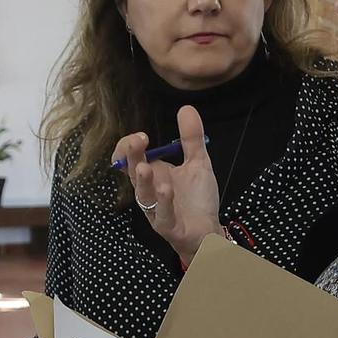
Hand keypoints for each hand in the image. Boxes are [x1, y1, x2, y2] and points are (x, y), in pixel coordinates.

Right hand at [114, 105, 222, 265]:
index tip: (141, 136)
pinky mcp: (168, 226)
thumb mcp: (198, 163)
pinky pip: (162, 215)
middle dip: (131, 156)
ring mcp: (156, 210)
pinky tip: (166, 188)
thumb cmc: (197, 199)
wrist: (209, 230)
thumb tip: (186, 107)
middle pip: (132, 172)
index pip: (128, 158)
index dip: (128, 147)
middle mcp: (149, 191)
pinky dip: (163, 202)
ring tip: (145, 166)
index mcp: (152, 174)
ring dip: (143, 181)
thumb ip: (191, 138)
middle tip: (138, 141)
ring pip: (143, 196)